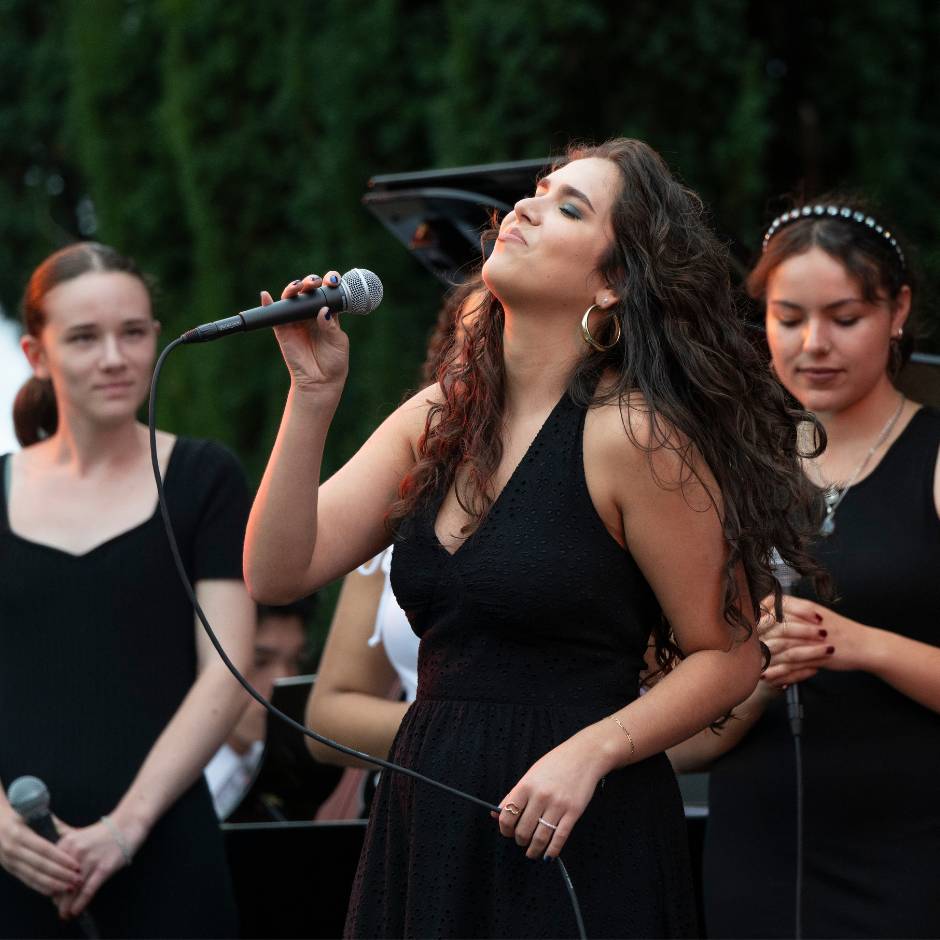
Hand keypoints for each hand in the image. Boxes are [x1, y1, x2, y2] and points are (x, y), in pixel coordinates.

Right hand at [0, 804, 81, 896]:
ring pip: (33, 877)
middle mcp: (13, 850)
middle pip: (40, 866)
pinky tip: (54, 890)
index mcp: (20, 834)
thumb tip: (74, 834)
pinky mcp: (10, 870)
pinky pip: (26, 881)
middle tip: (77, 879)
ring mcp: (10, 862)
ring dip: (52, 884)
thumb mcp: (32, 813)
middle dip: (60, 874)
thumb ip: (51, 823)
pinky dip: (41, 887)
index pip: (44, 849)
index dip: (60, 858)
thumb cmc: (19, 815)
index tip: (76, 865)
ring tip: (69, 888)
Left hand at [53, 812, 145, 919]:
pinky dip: (80, 903)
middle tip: (58, 907)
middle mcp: (76, 851)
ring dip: (66, 905)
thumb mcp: (79, 832)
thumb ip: (63, 838)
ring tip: (65, 914)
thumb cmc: (104, 831)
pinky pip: (88, 890)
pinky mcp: (104, 868)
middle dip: (57, 898)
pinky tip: (76, 911)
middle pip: (60, 881)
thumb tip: (50, 842)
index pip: (50, 870)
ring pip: (72, 889)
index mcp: (67, 843)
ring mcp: (91, 860)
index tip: (51, 895)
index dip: (49, 886)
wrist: (128, 824)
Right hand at [262, 271, 349, 394]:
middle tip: (315, 284)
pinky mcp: (283, 330)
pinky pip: (273, 315)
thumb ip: (331, 325)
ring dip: (293, 288)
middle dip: (311, 281)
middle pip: (308, 290)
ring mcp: (296, 320)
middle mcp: (310, 313)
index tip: (333, 280)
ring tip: (297, 287)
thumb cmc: (334, 361)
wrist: (321, 381)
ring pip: (291, 298)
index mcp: (327, 313)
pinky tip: (266, 296)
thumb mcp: (338, 341)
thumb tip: (322, 310)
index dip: (329, 281)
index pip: (327, 291)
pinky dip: (267, 304)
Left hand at [492, 728, 607, 860]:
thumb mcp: (530, 775)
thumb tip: (496, 813)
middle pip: (523, 830)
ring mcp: (558, 805)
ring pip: (540, 837)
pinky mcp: (573, 813)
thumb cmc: (555, 764)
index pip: (508, 815)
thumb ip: (513, 795)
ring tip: (531, 852)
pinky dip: (552, 851)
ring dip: (534, 849)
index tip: (507, 832)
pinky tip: (547, 855)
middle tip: (521, 841)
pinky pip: (560, 838)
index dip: (505, 829)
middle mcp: (540, 797)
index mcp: (526, 786)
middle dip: (520, 840)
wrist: (584, 756)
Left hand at [758, 595, 876, 688]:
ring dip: (766, 660)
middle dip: (758, 641)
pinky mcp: (820, 656)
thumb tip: (765, 613)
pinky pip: (795, 666)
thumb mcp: (816, 615)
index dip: (758, 616)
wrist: (866, 646)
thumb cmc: (840, 631)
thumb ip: (793, 612)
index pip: (774, 606)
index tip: (747, 627)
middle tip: (743, 652)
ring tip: (753, 668)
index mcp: (806, 608)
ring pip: (783, 648)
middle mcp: (809, 621)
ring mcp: (815, 639)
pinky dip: (780, 673)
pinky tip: (769, 678)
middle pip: (775, 628)